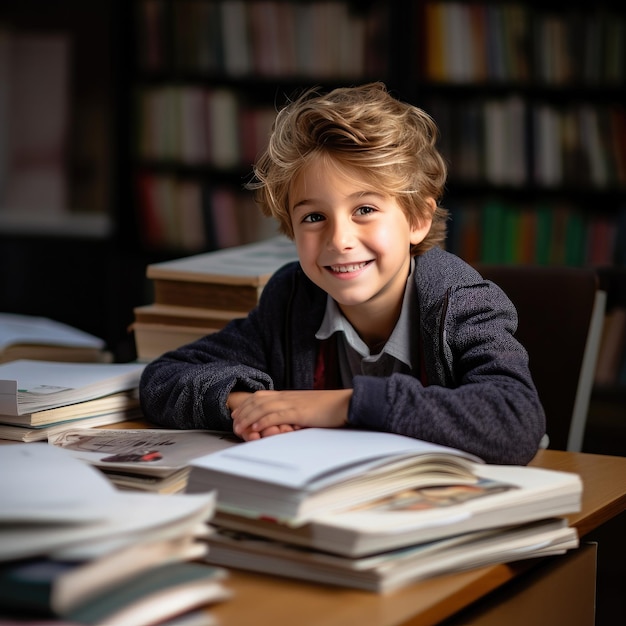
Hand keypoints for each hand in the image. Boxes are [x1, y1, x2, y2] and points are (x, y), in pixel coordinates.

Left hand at [229, 389, 351, 440]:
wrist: (345, 403)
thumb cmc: (329, 408)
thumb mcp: (307, 408)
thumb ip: (294, 412)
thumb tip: (286, 420)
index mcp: (289, 395)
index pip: (261, 396)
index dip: (246, 404)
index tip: (237, 413)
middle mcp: (287, 397)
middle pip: (257, 401)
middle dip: (242, 412)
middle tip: (232, 423)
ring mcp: (292, 404)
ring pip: (262, 408)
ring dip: (247, 418)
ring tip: (238, 428)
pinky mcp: (298, 413)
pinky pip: (275, 416)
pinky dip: (262, 422)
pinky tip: (255, 428)